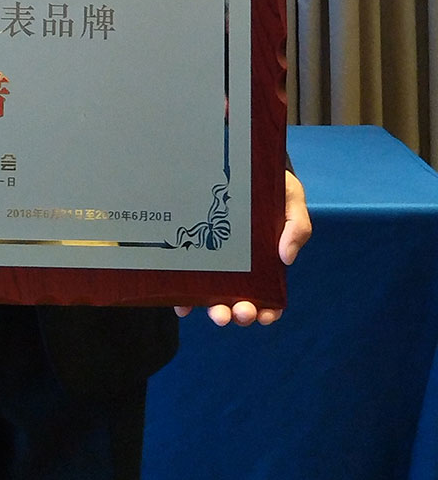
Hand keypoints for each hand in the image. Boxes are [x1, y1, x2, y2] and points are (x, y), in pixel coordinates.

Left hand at [174, 169, 311, 326]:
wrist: (243, 164)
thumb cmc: (272, 186)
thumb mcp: (292, 200)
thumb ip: (297, 226)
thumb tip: (286, 258)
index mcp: (264, 262)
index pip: (268, 297)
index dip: (268, 311)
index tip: (266, 316)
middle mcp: (238, 267)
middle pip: (238, 300)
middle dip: (239, 313)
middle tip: (241, 312)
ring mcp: (213, 262)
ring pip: (212, 296)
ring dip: (215, 311)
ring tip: (217, 313)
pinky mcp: (192, 252)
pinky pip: (185, 279)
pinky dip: (184, 297)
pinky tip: (182, 304)